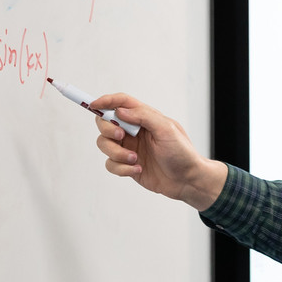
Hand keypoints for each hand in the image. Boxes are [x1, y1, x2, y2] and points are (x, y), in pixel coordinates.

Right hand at [88, 93, 227, 210]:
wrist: (187, 180)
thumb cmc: (182, 153)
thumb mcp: (166, 129)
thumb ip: (143, 116)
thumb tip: (120, 111)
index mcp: (145, 117)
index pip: (121, 103)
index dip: (106, 101)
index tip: (94, 104)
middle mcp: (134, 131)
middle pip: (105, 123)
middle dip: (108, 130)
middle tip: (121, 137)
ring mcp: (129, 148)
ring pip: (104, 145)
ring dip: (116, 153)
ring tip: (134, 160)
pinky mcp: (127, 165)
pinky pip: (111, 164)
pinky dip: (122, 168)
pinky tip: (138, 169)